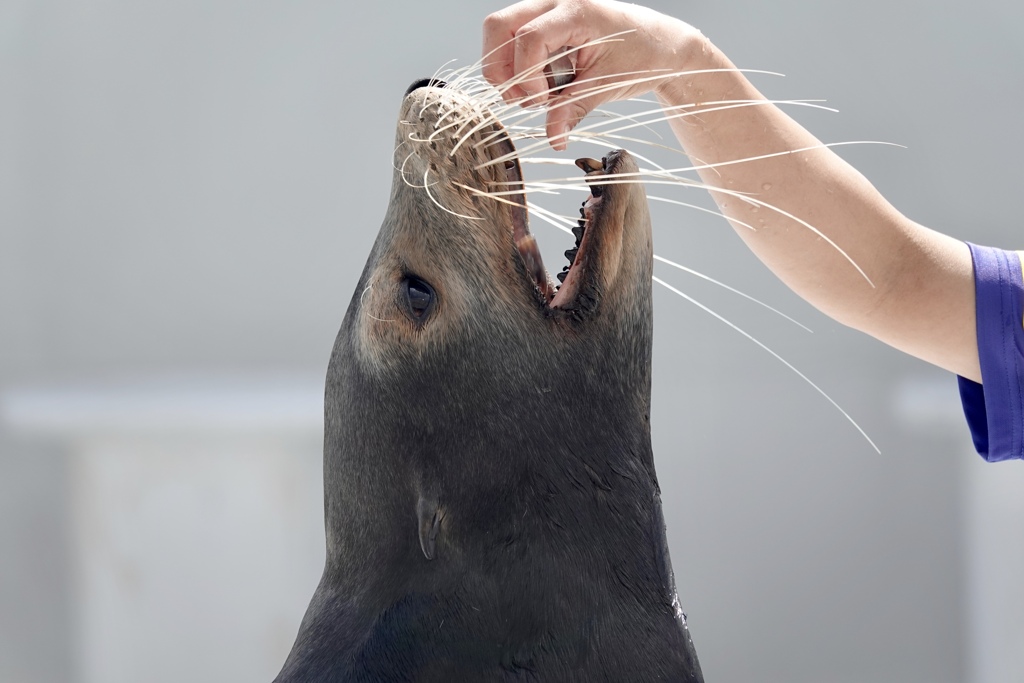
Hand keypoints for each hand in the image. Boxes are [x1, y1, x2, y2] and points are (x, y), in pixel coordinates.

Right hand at [481, 0, 702, 149]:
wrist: (661, 43)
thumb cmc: (642, 55)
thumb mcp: (607, 85)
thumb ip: (573, 109)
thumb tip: (553, 138)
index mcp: (576, 11)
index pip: (529, 39)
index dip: (527, 76)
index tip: (542, 102)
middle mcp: (556, 2)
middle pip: (500, 26)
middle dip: (501, 68)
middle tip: (521, 97)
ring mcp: (548, 11)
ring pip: (502, 34)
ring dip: (511, 70)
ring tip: (541, 92)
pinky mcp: (546, 24)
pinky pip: (516, 43)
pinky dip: (523, 68)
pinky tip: (548, 82)